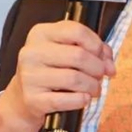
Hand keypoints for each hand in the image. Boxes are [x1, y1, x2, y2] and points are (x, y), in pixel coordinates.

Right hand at [0, 20, 114, 131]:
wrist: (22, 97)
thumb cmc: (50, 69)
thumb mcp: (65, 51)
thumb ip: (91, 50)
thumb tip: (109, 65)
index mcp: (40, 34)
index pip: (76, 31)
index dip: (96, 44)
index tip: (103, 56)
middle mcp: (32, 52)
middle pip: (78, 55)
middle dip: (97, 68)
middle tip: (102, 75)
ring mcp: (30, 76)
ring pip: (74, 78)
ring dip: (92, 85)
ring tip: (95, 89)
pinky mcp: (32, 99)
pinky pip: (66, 100)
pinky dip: (81, 100)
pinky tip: (84, 99)